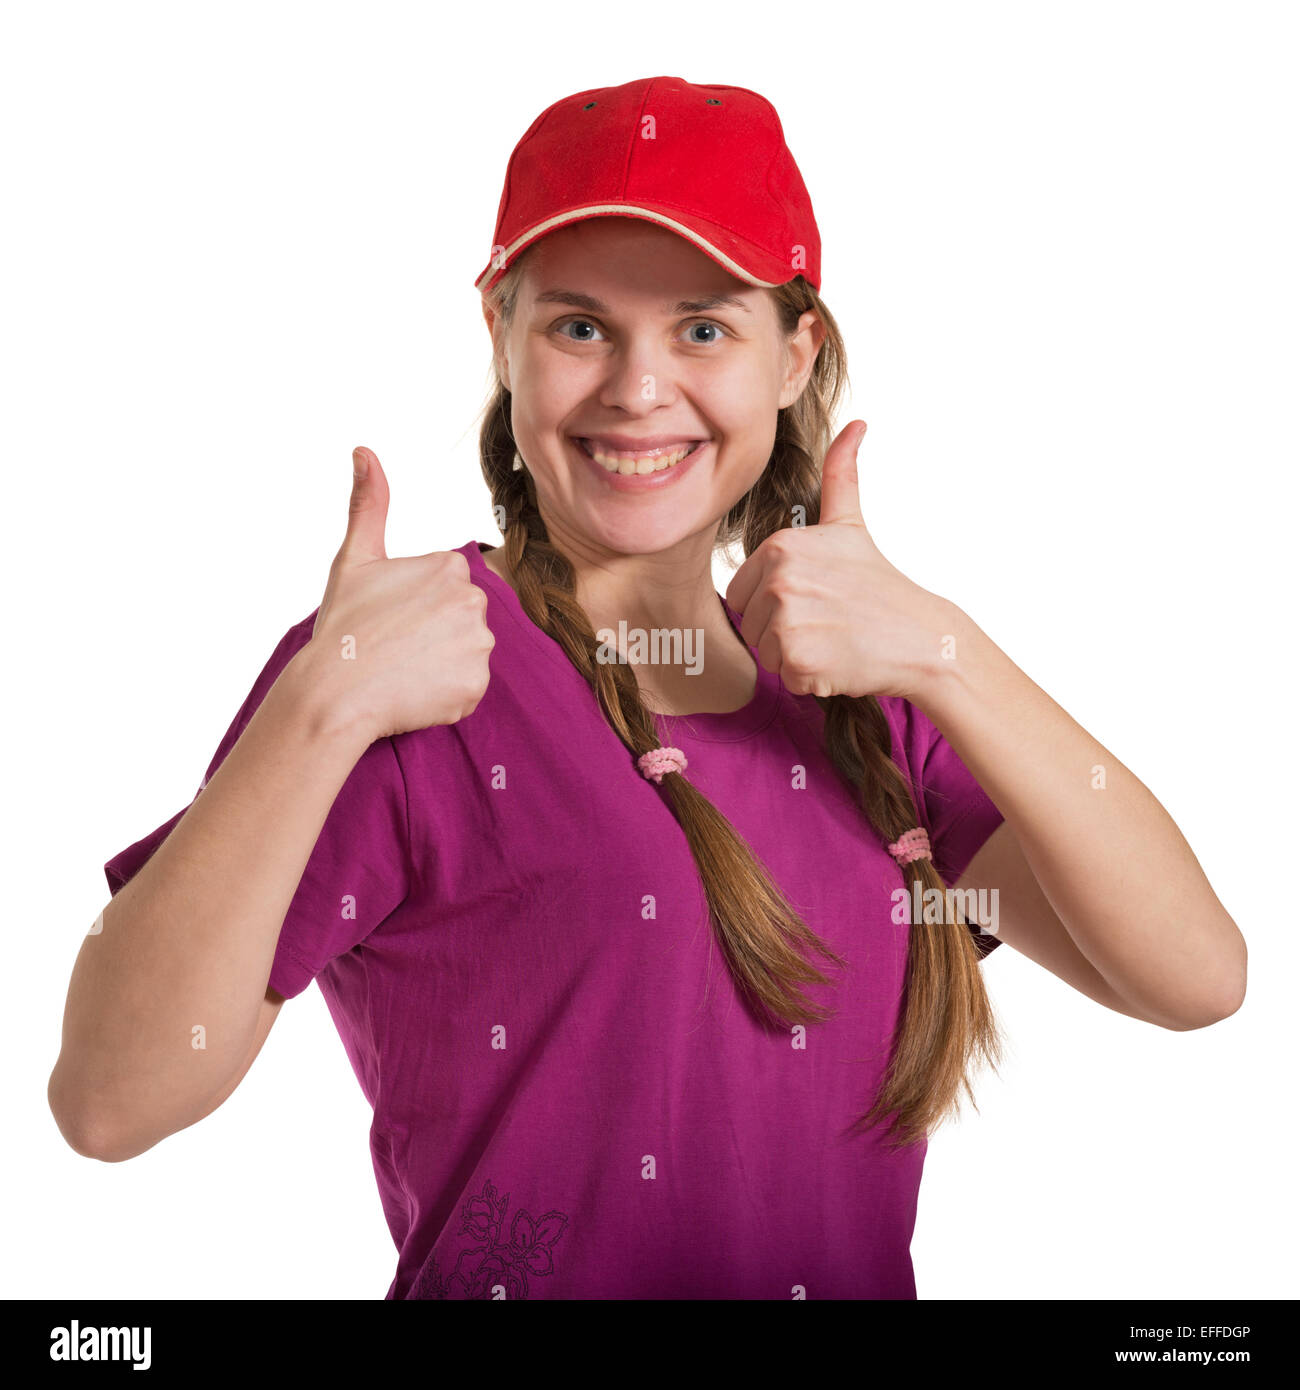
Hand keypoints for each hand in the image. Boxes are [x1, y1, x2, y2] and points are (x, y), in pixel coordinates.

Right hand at [300, 446, 494, 740]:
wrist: (335, 694)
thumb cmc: (343, 625)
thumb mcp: (354, 559)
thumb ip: (369, 504)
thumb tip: (364, 450)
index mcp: (450, 566)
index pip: (445, 589)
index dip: (415, 607)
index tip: (389, 619)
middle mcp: (474, 600)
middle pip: (460, 620)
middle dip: (433, 634)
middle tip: (393, 646)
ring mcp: (479, 644)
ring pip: (465, 654)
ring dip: (440, 664)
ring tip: (402, 669)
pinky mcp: (478, 684)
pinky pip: (467, 688)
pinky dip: (446, 694)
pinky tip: (414, 692)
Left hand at [724, 422, 954, 702]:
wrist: (921, 636)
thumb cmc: (879, 584)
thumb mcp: (850, 523)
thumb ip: (840, 474)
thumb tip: (856, 424)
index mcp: (779, 547)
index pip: (741, 594)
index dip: (775, 605)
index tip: (816, 599)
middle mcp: (778, 579)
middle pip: (750, 626)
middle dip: (784, 633)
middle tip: (829, 622)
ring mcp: (788, 620)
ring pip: (766, 654)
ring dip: (797, 657)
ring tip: (835, 639)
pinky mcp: (799, 660)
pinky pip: (786, 678)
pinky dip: (811, 679)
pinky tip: (841, 660)